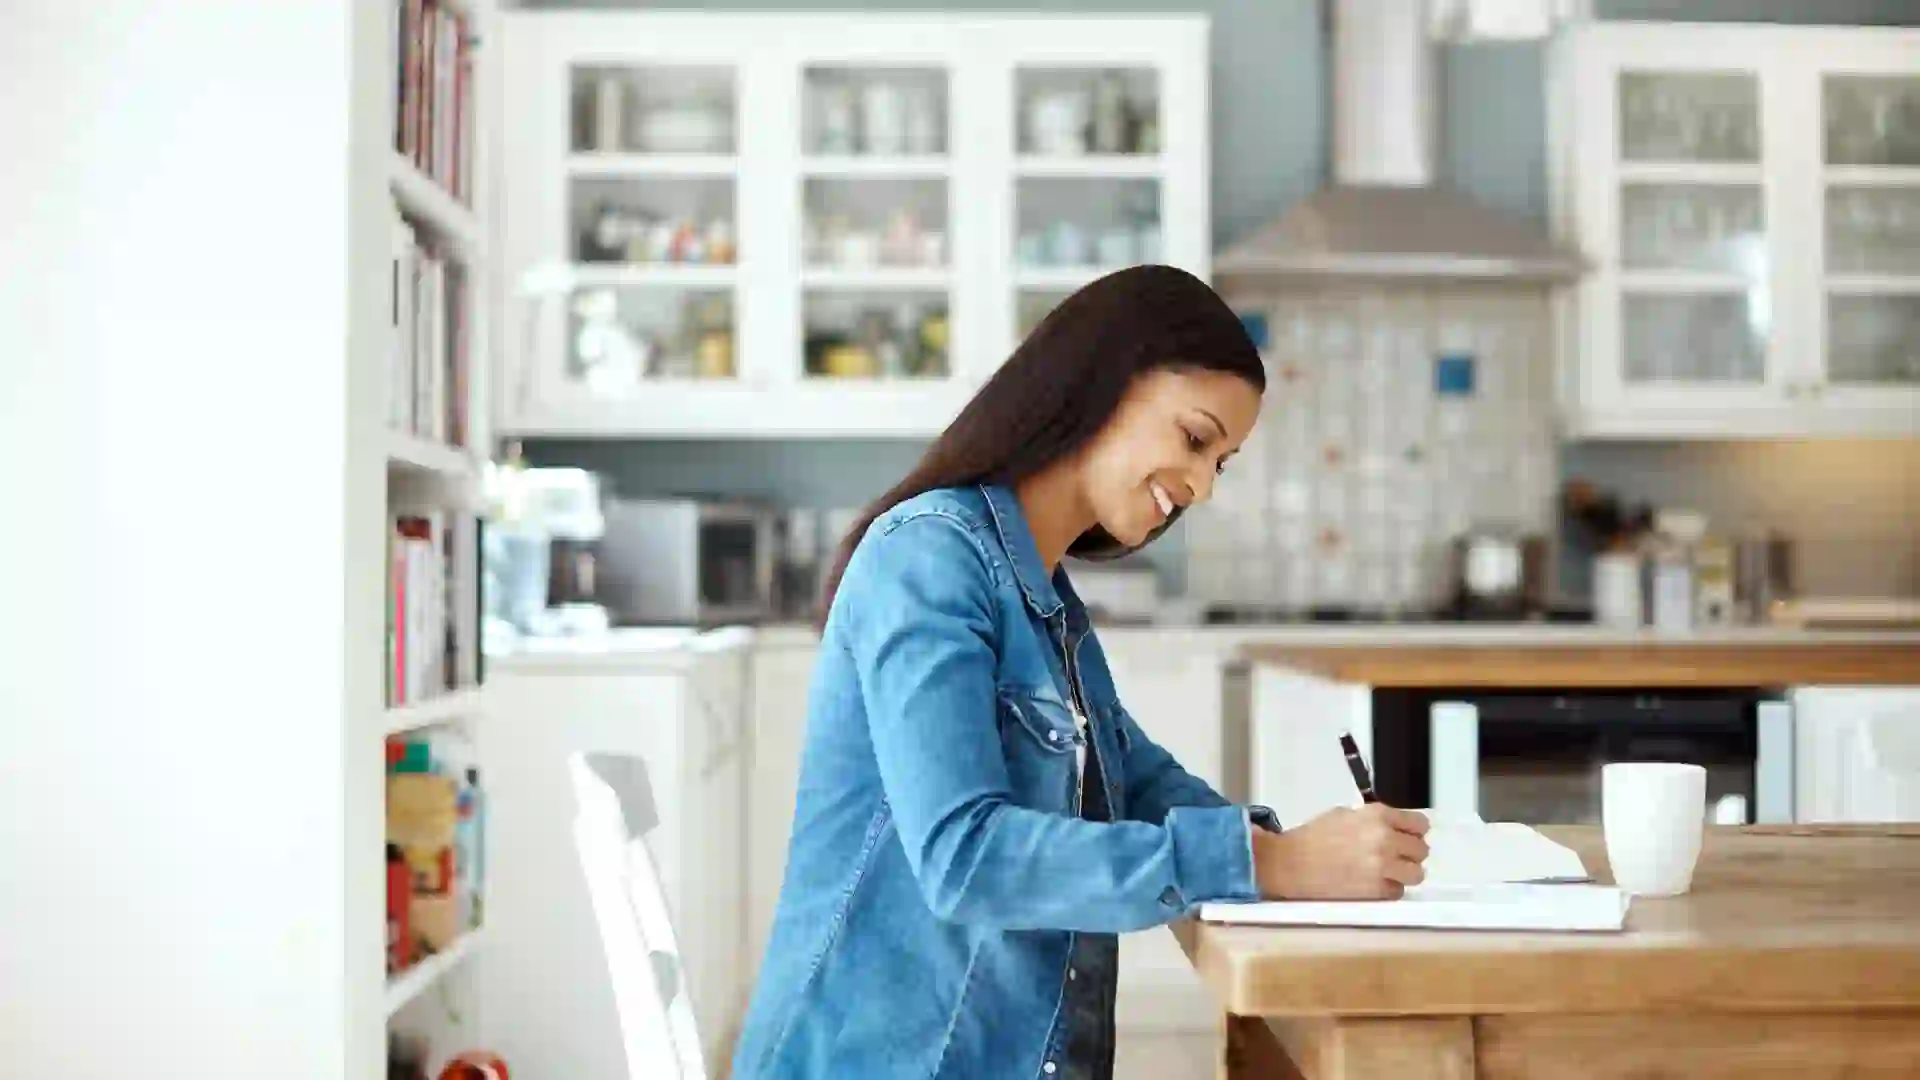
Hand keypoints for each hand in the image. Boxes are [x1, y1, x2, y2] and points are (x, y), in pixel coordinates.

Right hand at [1252, 803, 1430, 900]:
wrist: (1290, 863)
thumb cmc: (1312, 838)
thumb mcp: (1344, 814)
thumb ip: (1373, 820)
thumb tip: (1393, 828)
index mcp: (1377, 816)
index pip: (1419, 824)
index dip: (1416, 831)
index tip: (1412, 836)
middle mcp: (1385, 840)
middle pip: (1421, 850)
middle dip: (1410, 853)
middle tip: (1397, 855)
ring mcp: (1382, 867)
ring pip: (1416, 873)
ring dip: (1405, 872)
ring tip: (1390, 872)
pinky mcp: (1375, 890)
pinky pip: (1398, 891)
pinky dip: (1389, 889)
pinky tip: (1374, 883)